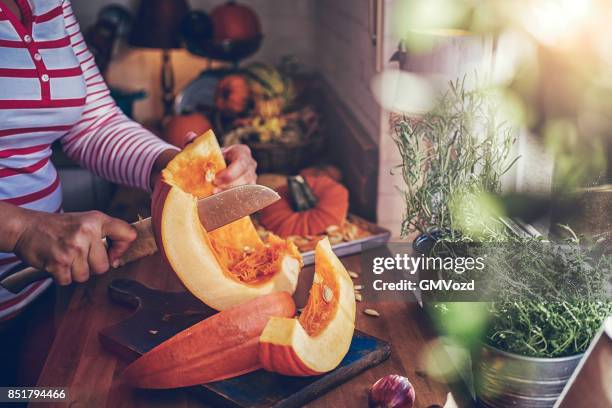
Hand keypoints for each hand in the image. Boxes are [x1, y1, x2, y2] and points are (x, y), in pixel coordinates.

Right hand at [13, 210, 136, 284]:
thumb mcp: (87, 221)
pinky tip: (57, 262)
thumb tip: (118, 260)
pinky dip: (62, 276)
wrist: (25, 228)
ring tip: (67, 257)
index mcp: (97, 220)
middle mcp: (87, 232)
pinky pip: (68, 281)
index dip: (122, 248)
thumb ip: (107, 235)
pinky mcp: (59, 262)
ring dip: (75, 271)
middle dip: (91, 266)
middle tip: (79, 254)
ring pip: (86, 276)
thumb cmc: (58, 227)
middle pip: (104, 266)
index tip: (112, 252)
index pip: (128, 235)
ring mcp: (73, 248)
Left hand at [150, 132, 256, 192]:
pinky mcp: (250, 192)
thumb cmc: (210, 158)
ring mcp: (252, 179)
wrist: (215, 170)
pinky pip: (246, 198)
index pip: (241, 162)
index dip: (230, 173)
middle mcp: (250, 165)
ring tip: (216, 198)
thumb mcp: (202, 150)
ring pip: (247, 189)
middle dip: (229, 186)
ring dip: (231, 195)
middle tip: (213, 191)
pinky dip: (235, 202)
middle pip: (246, 177)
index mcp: (242, 152)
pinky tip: (223, 205)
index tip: (215, 179)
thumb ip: (195, 143)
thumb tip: (190, 137)